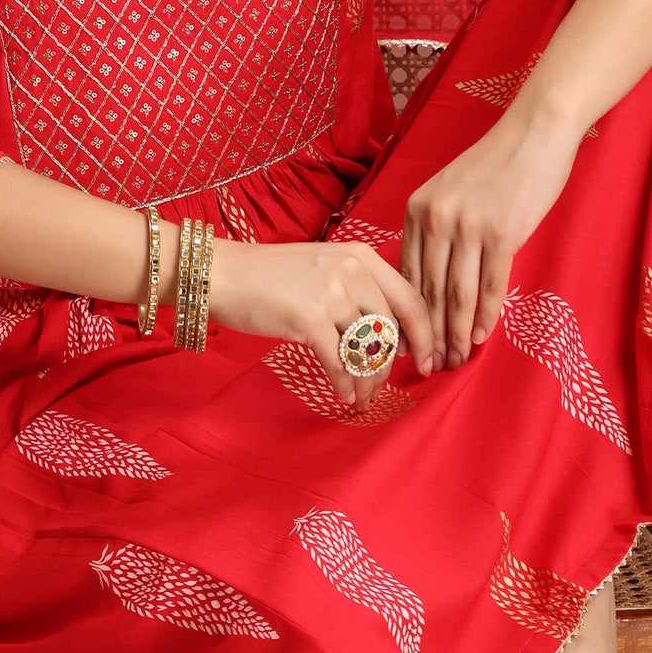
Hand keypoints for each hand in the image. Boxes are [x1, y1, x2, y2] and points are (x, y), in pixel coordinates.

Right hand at [206, 238, 432, 408]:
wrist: (222, 273)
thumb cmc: (271, 276)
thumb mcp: (325, 266)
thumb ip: (360, 290)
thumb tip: (392, 334)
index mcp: (362, 255)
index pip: (412, 299)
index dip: (426, 336)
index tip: (429, 361)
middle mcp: (352, 269)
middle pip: (392, 330)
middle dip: (392, 367)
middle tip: (384, 389)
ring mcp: (331, 292)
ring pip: (368, 350)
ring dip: (368, 382)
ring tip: (361, 397)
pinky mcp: (309, 318)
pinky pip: (340, 363)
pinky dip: (345, 386)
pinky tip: (342, 396)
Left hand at [401, 105, 584, 370]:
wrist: (534, 134)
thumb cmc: (496, 165)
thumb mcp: (450, 192)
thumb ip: (436, 231)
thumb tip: (430, 283)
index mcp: (417, 209)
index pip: (406, 274)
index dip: (408, 314)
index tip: (408, 343)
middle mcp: (435, 218)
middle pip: (428, 290)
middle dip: (429, 333)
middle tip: (429, 366)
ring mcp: (468, 225)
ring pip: (456, 294)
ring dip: (456, 333)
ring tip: (456, 359)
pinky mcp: (502, 232)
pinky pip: (489, 285)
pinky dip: (485, 315)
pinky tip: (481, 336)